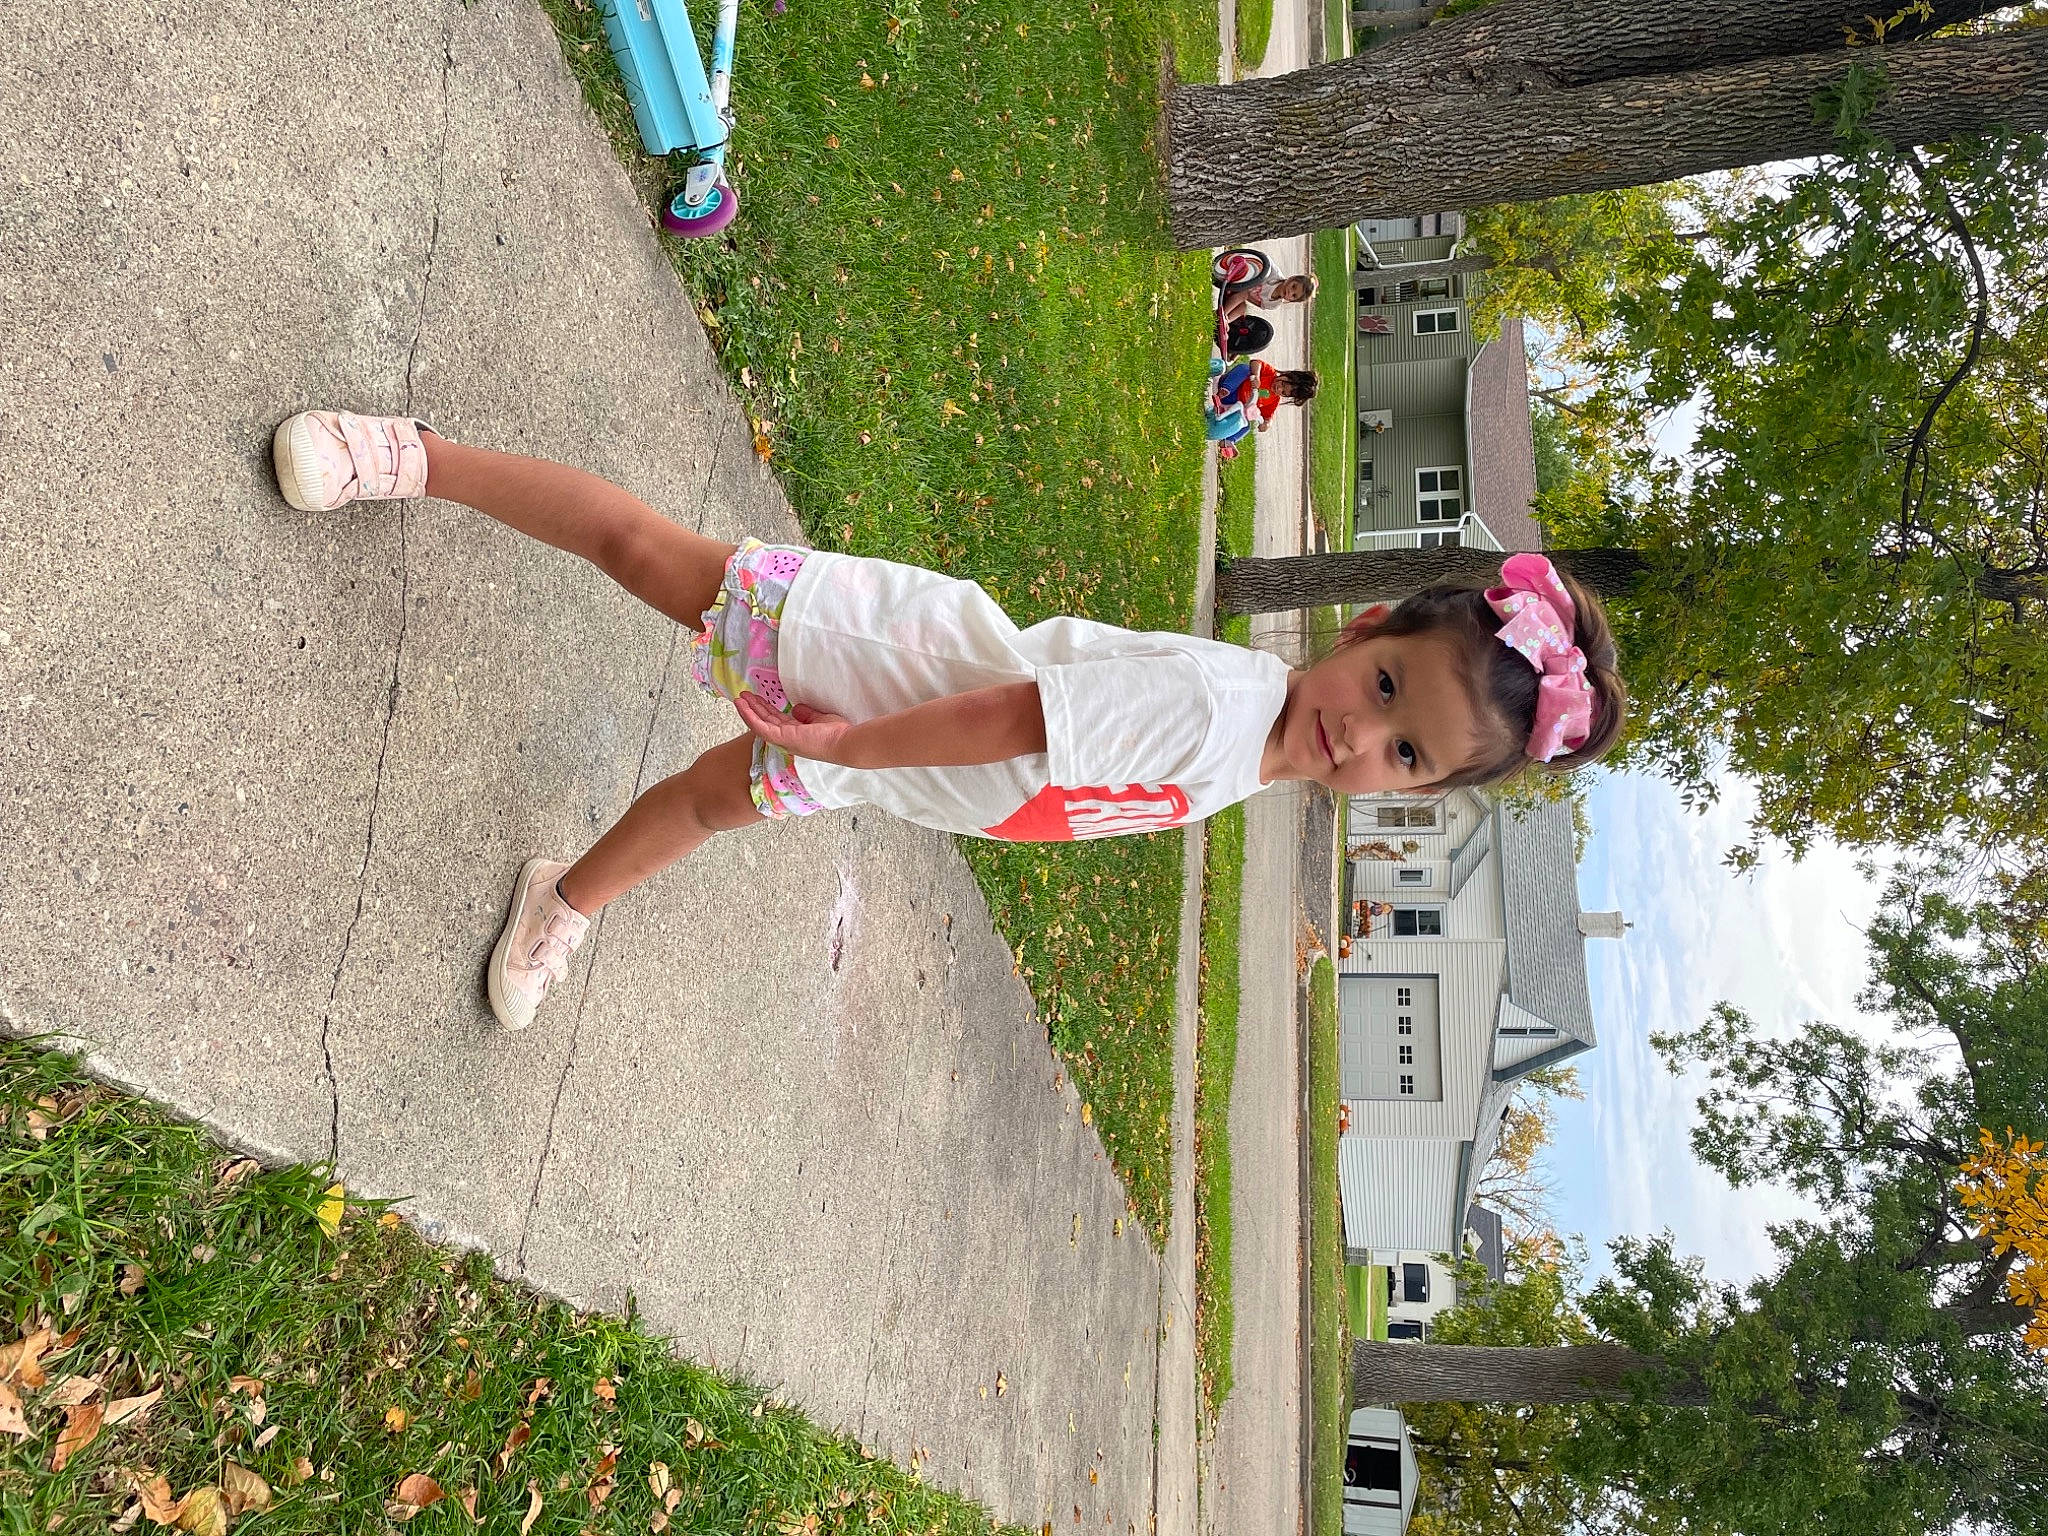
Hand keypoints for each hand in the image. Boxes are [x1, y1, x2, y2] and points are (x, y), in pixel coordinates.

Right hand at [734, 691, 855, 763]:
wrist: (844, 741)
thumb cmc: (837, 733)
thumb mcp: (819, 719)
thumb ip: (806, 714)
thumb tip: (796, 708)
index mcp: (796, 735)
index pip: (776, 720)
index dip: (766, 709)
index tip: (758, 699)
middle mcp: (787, 739)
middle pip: (765, 721)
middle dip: (754, 707)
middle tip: (744, 696)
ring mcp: (783, 739)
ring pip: (759, 723)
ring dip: (748, 710)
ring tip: (739, 697)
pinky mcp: (781, 737)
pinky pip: (760, 726)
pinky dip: (749, 715)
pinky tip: (742, 705)